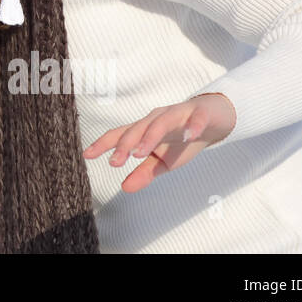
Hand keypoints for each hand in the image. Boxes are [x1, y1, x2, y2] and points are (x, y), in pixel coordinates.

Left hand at [81, 92, 236, 193]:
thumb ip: (144, 172)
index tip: (86, 155)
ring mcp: (178, 113)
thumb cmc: (183, 139)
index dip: (103, 144)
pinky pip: (196, 118)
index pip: (121, 134)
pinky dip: (192, 126)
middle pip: (138, 128)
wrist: (214, 119)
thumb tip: (124, 188)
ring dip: (150, 136)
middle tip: (115, 162)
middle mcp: (157, 118)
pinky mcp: (200, 113)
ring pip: (161, 122)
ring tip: (141, 152)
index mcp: (145, 129)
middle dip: (125, 144)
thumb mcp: (163, 160)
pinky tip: (190, 135)